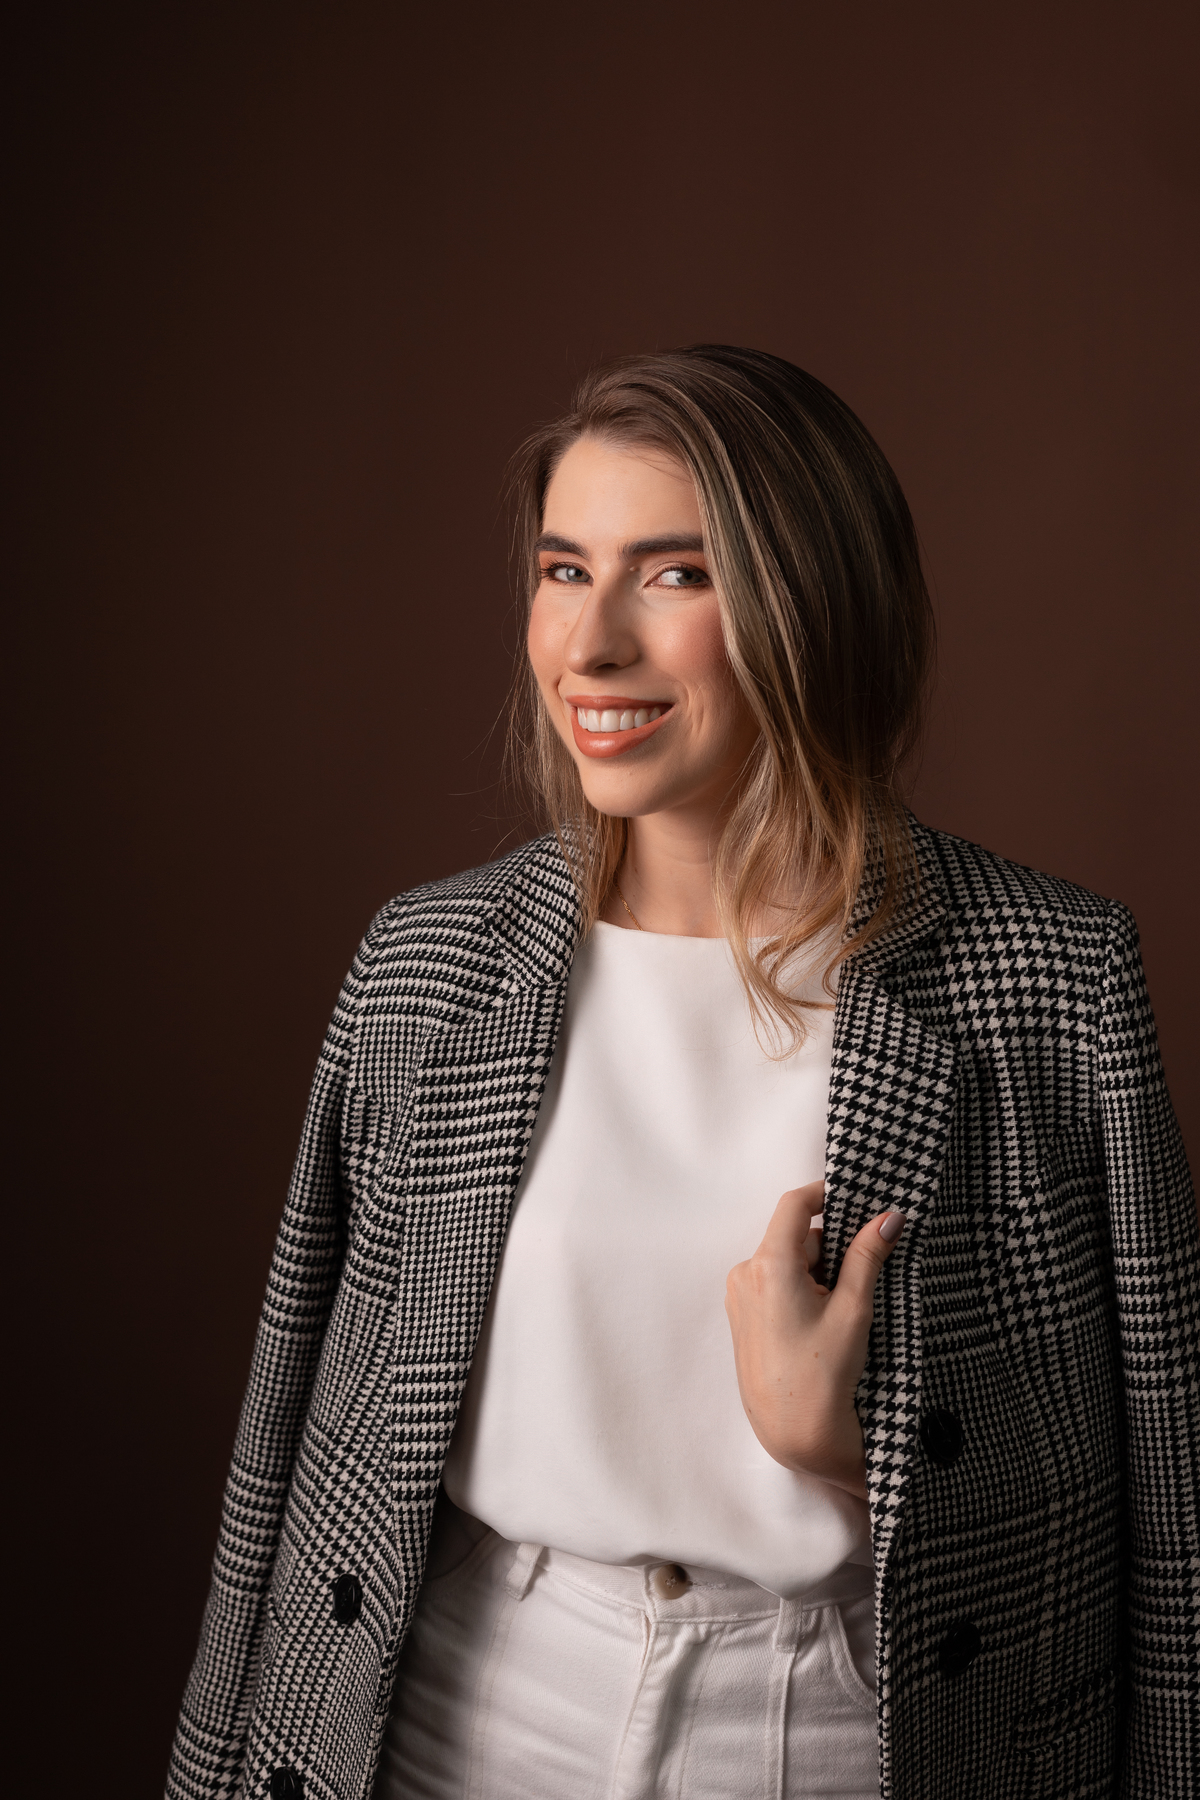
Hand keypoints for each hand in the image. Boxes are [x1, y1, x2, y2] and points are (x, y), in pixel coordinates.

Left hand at [724, 1180, 905, 1499]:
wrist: (795, 1435)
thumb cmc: (823, 1376)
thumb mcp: (853, 1310)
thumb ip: (867, 1256)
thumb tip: (888, 1217)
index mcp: (768, 1265)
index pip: (795, 1205)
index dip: (825, 1195)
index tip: (855, 1198)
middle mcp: (746, 1274)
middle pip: (794, 1237)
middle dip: (830, 1248)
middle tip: (862, 1275)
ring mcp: (741, 1298)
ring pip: (787, 1263)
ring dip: (818, 1273)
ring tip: (845, 1311)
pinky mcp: (744, 1318)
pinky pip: (775, 1285)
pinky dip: (802, 1290)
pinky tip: (824, 1324)